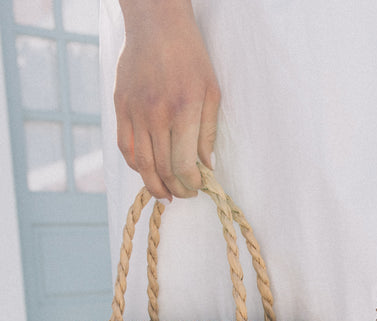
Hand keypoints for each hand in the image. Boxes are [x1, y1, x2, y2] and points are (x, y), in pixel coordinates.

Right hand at [114, 0, 219, 199]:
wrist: (156, 25)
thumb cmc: (190, 57)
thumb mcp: (211, 92)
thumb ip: (208, 132)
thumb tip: (206, 166)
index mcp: (183, 111)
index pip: (183, 165)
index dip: (191, 184)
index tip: (198, 188)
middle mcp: (156, 115)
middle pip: (162, 169)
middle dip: (176, 189)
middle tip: (184, 195)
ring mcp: (135, 111)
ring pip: (141, 164)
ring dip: (154, 185)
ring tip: (165, 193)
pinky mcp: (121, 106)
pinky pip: (124, 146)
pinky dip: (135, 165)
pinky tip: (146, 171)